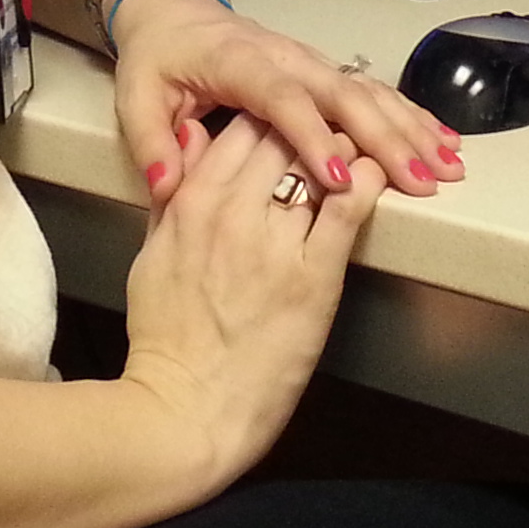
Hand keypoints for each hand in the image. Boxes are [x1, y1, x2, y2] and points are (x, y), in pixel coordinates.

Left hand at [107, 0, 463, 205]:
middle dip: (386, 138)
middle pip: (344, 95)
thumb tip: (166, 186)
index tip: (342, 181)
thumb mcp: (137, 98)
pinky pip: (374, 90)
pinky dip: (410, 115)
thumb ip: (151, 143)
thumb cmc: (159, 60)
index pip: (282, 100)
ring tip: (448, 167)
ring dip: (411, 128)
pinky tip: (442, 141)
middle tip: (422, 181)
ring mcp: (310, 60)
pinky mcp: (324, 69)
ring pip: (370, 91)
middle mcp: (285, 58)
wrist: (174, 11)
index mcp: (239, 63)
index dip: (313, 138)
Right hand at [119, 114, 380, 491]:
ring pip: (319, 161)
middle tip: (335, 128)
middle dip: (310, 125)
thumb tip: (189, 142)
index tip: (290, 121)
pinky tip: (376, 173)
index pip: (239, 128)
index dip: (270, 116)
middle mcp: (233, 212)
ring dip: (345, 146)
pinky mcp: (317, 278)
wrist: (185, 411)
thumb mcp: (152, 255)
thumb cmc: (166, 340)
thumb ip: (172, 195)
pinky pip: (348, 207)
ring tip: (365, 145)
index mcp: (191, 203)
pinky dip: (366, 180)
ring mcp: (276, 244)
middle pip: (282, 135)